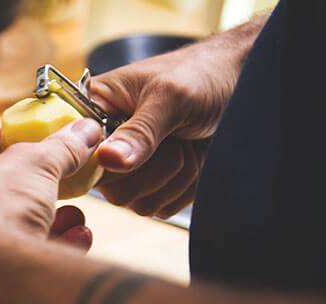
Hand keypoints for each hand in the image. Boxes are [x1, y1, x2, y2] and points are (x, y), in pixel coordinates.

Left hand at [0, 120, 100, 303]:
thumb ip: (61, 146)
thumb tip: (86, 130)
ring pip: (6, 232)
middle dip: (31, 188)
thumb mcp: (37, 164)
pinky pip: (12, 265)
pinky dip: (44, 252)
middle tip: (57, 181)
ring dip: (47, 223)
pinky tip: (74, 243)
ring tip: (74, 219)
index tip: (24, 134)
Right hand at [91, 39, 245, 217]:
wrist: (247, 82)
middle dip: (155, 170)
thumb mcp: (172, 96)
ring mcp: (129, 168)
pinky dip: (185, 188)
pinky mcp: (152, 185)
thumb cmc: (205, 73)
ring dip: (176, 177)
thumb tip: (107, 161)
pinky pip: (159, 208)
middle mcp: (105, 144)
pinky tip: (193, 159)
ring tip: (187, 143)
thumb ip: (139, 130)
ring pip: (136, 203)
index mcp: (94, 112)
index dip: (105, 164)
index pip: (77, 158)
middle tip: (176, 139)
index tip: (137, 151)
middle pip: (110, 190)